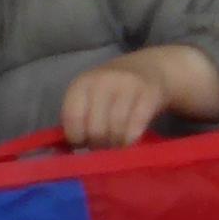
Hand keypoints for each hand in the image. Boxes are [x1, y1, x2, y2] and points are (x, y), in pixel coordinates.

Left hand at [58, 44, 218, 148]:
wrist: (151, 67)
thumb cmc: (112, 90)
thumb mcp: (90, 95)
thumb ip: (77, 118)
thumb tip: (67, 152)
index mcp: (83, 82)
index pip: (73, 119)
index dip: (77, 138)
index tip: (83, 142)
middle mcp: (104, 81)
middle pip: (96, 129)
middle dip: (98, 144)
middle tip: (102, 144)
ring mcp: (128, 86)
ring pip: (116, 131)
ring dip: (115, 144)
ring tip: (115, 143)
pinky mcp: (149, 94)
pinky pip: (135, 129)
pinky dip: (130, 140)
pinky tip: (129, 139)